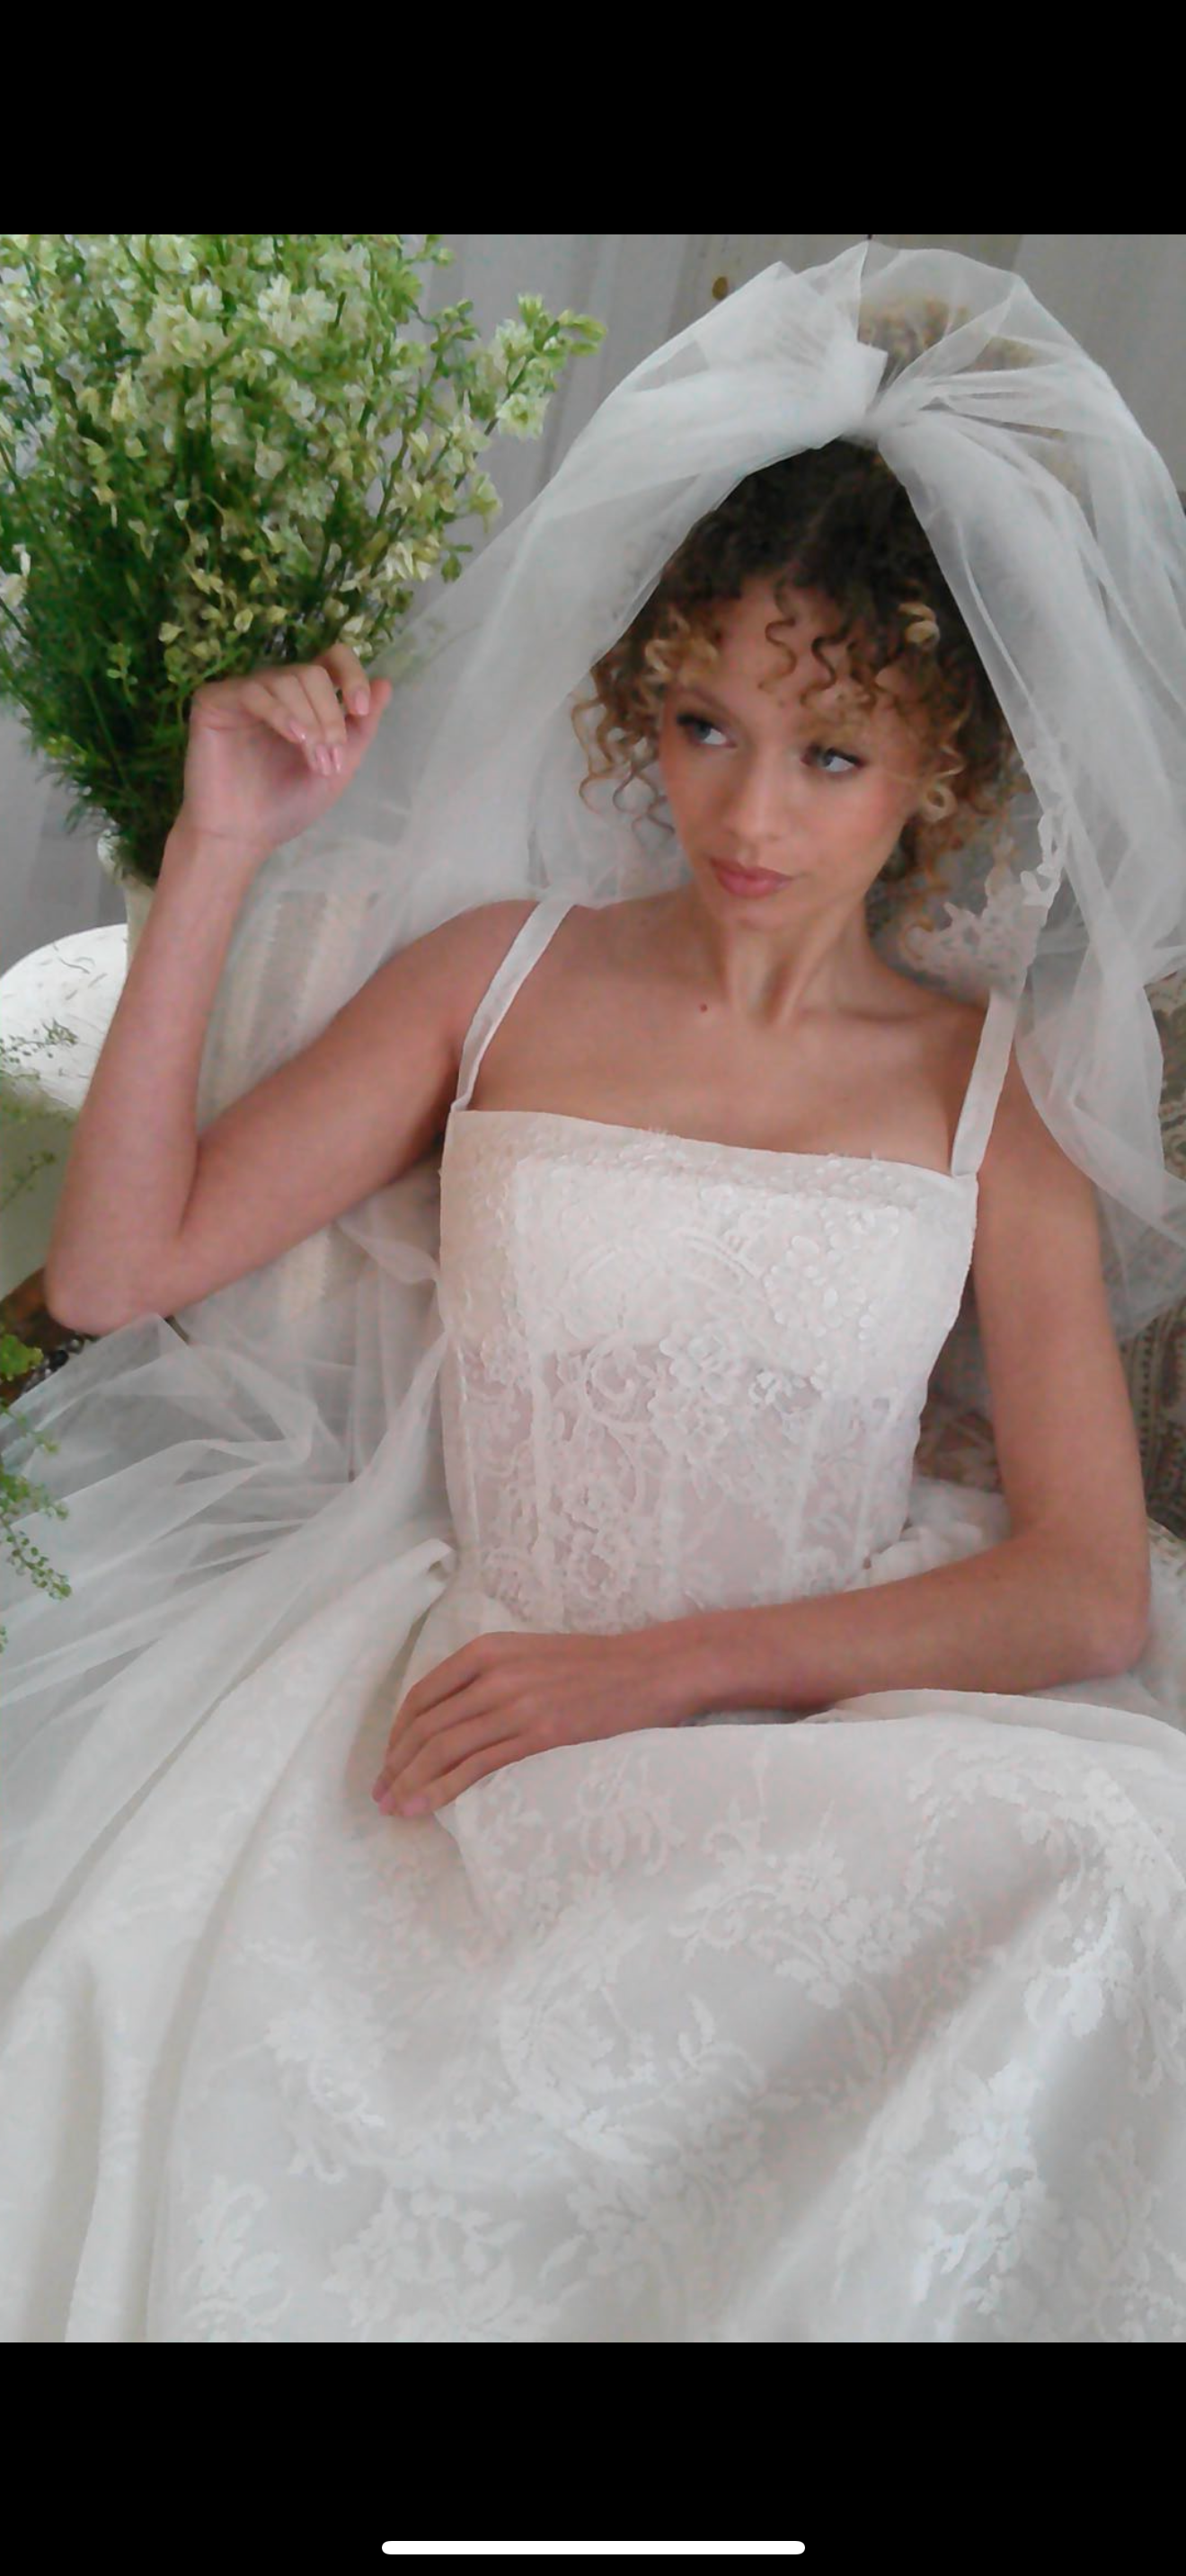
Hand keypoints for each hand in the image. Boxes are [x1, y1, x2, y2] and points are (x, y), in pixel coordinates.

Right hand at [176, 643, 392, 864]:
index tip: (360, 710)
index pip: (332, 659)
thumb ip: (361, 727)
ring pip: (288, 679)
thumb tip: (385, 683)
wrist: (244, 837)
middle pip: (313, 672)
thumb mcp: (338, 766)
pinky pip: (253, 691)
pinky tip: (293, 736)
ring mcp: (244, 693)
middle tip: (330, 757)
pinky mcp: (214, 701)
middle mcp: (275, 690)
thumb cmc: (287, 806)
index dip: (352, 676)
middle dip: (330, 716)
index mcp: (305, 700)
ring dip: (310, 721)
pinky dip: (280, 712)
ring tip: (313, 760)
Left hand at [371, 1626, 687, 1816]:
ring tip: (396, 1809)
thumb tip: (448, 1718)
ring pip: (445, 1748)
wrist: (647, 1670)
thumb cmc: (591, 1666)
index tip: (389, 1762)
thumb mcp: (528, 1655)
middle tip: (381, 1796)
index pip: (422, 1696)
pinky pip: (478, 1765)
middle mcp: (493, 1673)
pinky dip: (445, 1789)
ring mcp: (516, 1703)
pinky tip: (429, 1807)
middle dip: (396, 1765)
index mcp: (486, 1649)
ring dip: (413, 1782)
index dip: (397, 1734)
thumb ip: (487, 1676)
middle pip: (426, 1725)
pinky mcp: (539, 1733)